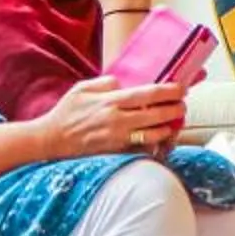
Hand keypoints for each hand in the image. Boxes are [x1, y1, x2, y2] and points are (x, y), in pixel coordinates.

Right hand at [36, 76, 187, 158]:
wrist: (52, 140)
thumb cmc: (66, 113)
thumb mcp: (82, 88)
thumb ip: (105, 83)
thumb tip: (122, 84)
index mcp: (110, 101)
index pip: (146, 94)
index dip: (167, 91)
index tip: (181, 88)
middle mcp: (117, 120)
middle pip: (155, 114)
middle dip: (174, 109)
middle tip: (182, 105)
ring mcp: (117, 139)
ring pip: (152, 134)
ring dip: (168, 128)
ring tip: (175, 122)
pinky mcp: (116, 153)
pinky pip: (141, 149)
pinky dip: (154, 144)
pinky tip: (160, 139)